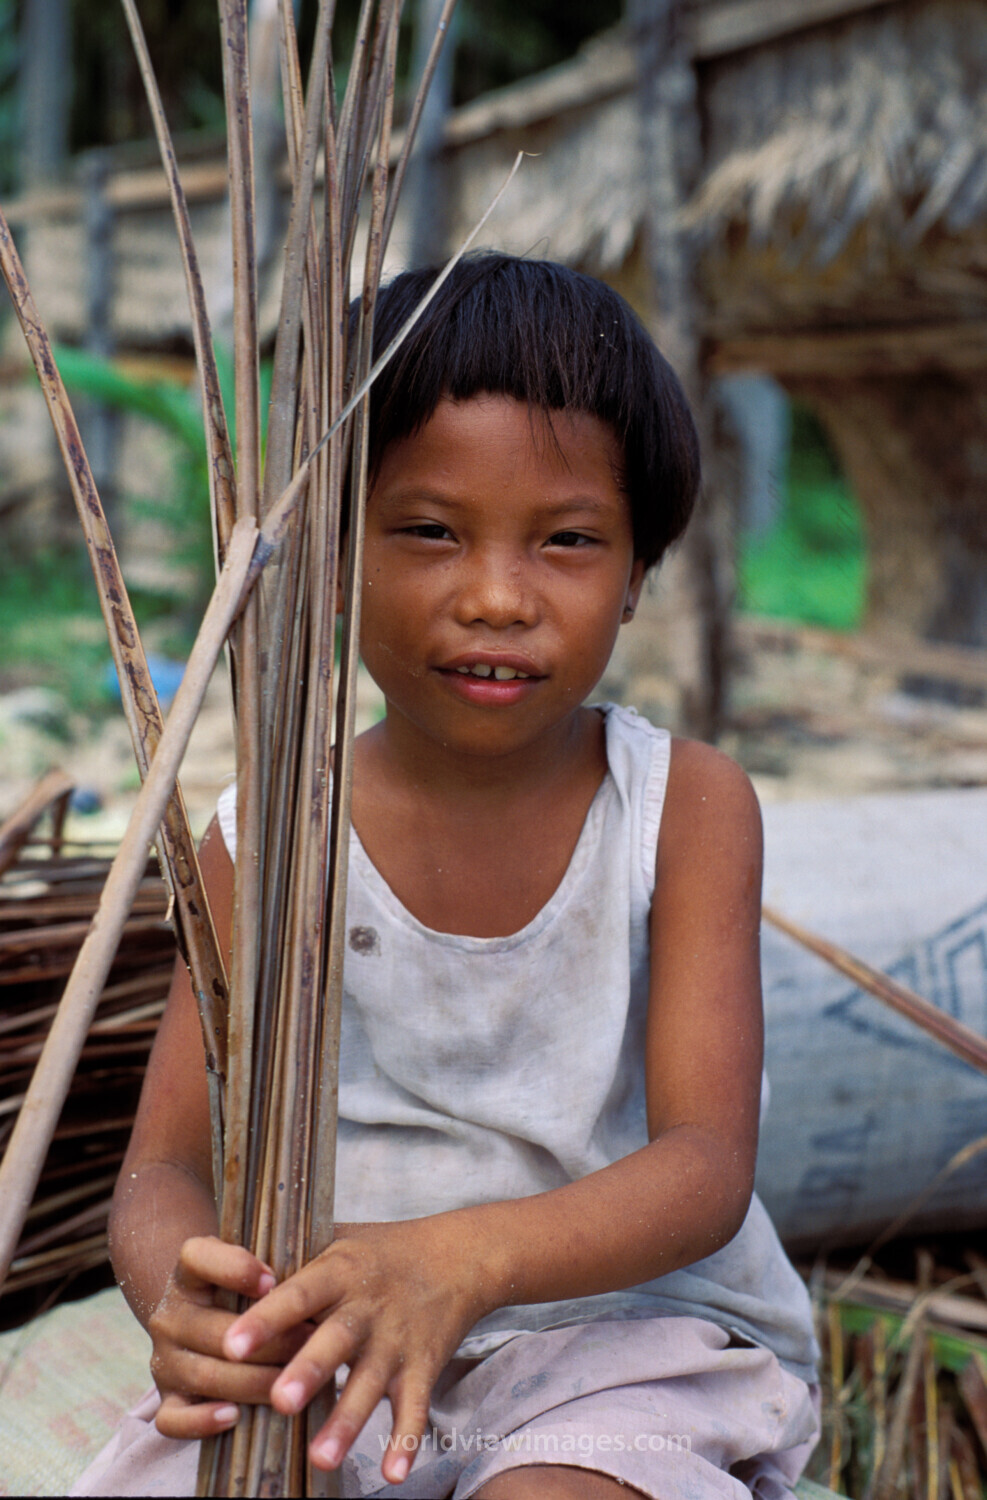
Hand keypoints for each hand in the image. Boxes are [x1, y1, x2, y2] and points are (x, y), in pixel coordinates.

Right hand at [150, 1236, 309, 1439]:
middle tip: (311, 1344)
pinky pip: (173, 1419)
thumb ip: (273, 1269)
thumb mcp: (256, 1271)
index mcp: (189, 1273)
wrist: (212, 1326)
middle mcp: (170, 1315)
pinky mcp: (167, 1400)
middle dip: (269, 1341)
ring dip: (254, 1382)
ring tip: (291, 1383)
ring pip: (205, 1376)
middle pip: (215, 1330)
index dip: (233, 1268)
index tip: (273, 1281)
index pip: (196, 1257)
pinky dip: (202, 1422)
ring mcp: (165, 1360)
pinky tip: (236, 1416)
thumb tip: (300, 1277)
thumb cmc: (247, 1294)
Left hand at [222, 1218, 486, 1484]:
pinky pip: (415, 1406)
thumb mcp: (338, 1240)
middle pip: (335, 1340)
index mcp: (339, 1271)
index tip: (232, 1344)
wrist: (457, 1257)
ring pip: (370, 1382)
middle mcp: (367, 1306)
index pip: (297, 1295)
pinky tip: (393, 1472)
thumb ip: (289, 1257)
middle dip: (308, 1372)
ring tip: (320, 1458)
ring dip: (348, 1421)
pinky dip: (406, 1439)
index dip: (266, 1318)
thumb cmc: (381, 1252)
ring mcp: (397, 1339)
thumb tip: (224, 1262)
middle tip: (280, 1402)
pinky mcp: (424, 1366)